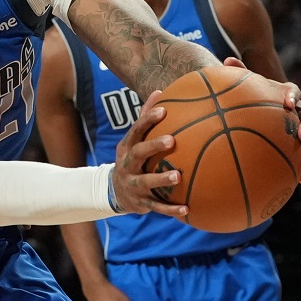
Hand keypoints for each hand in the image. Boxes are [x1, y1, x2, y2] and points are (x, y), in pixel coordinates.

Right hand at [112, 90, 187, 216]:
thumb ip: (145, 118)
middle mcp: (127, 165)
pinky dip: (170, 209)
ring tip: (178, 176)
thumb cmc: (132, 158)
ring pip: (146, 182)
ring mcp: (133, 184)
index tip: (163, 111)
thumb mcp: (133, 139)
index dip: (147, 120)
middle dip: (153, 146)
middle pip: (138, 154)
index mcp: (127, 148)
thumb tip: (159, 91)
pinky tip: (187, 209)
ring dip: (161, 179)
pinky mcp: (140, 202)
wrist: (114, 192)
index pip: (135, 131)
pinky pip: (156, 206)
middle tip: (172, 140)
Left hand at [222, 57, 300, 178]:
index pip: (293, 91)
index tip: (286, 103)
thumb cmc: (250, 98)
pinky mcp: (297, 145)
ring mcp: (299, 128)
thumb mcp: (245, 86)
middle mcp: (296, 110)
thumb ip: (239, 74)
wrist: (256, 114)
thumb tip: (228, 60)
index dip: (291, 95)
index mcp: (286, 94)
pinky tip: (300, 179)